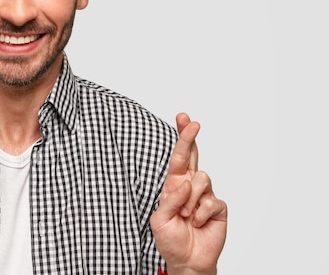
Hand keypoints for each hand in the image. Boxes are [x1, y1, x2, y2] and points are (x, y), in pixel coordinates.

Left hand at [150, 113, 227, 274]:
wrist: (187, 260)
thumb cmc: (170, 239)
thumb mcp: (160, 220)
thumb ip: (170, 200)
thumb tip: (185, 183)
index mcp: (174, 184)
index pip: (178, 157)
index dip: (181, 137)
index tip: (183, 118)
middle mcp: (190, 186)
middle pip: (194, 156)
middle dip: (190, 137)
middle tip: (193, 123)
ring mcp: (205, 195)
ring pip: (202, 179)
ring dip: (190, 199)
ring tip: (185, 215)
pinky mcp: (218, 208)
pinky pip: (211, 201)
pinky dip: (201, 214)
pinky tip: (197, 223)